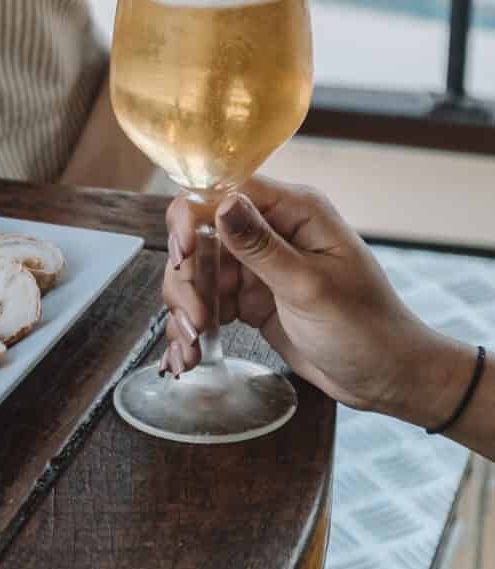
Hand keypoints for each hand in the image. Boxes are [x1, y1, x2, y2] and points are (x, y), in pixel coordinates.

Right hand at [161, 178, 470, 425]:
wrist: (386, 376)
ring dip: (185, 309)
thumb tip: (220, 202)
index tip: (184, 259)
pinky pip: (207, 302)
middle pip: (199, 235)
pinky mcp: (251, 298)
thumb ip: (260, 246)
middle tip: (196, 323)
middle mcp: (272, 231)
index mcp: (295, 212)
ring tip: (192, 349)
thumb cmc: (366, 329)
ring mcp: (259, 266)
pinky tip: (190, 356)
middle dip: (187, 279)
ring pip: (196, 272)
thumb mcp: (310, 288)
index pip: (223, 192)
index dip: (192, 220)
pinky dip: (193, 328)